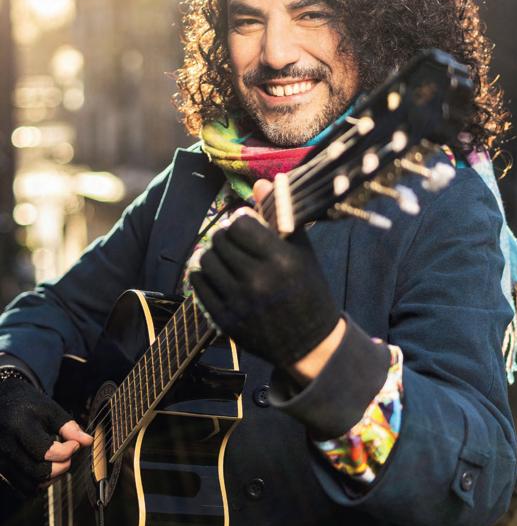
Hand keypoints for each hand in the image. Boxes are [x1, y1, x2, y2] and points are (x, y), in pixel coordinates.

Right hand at [0, 376, 91, 496]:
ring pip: (30, 484)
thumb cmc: (26, 404)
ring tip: (59, 462)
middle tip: (69, 455)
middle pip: (38, 472)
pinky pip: (21, 487)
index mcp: (19, 426)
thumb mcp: (49, 409)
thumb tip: (87, 442)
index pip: (46, 452)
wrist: (1, 402)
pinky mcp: (0, 468)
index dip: (67, 451)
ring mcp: (0, 458)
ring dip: (51, 478)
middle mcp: (5, 445)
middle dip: (61, 467)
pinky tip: (45, 468)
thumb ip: (69, 427)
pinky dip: (38, 483)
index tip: (74, 444)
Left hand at [190, 211, 340, 369]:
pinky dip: (204, 275)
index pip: (240, 224)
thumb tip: (259, 182)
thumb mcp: (302, 253)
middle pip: (221, 239)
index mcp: (281, 261)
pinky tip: (217, 275)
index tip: (247, 227)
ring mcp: (239, 302)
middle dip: (226, 236)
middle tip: (236, 243)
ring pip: (206, 259)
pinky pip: (199, 284)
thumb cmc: (308, 291)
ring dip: (214, 254)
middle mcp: (258, 281)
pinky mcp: (224, 320)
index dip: (241, 222)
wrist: (309, 343)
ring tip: (227, 259)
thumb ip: (280, 218)